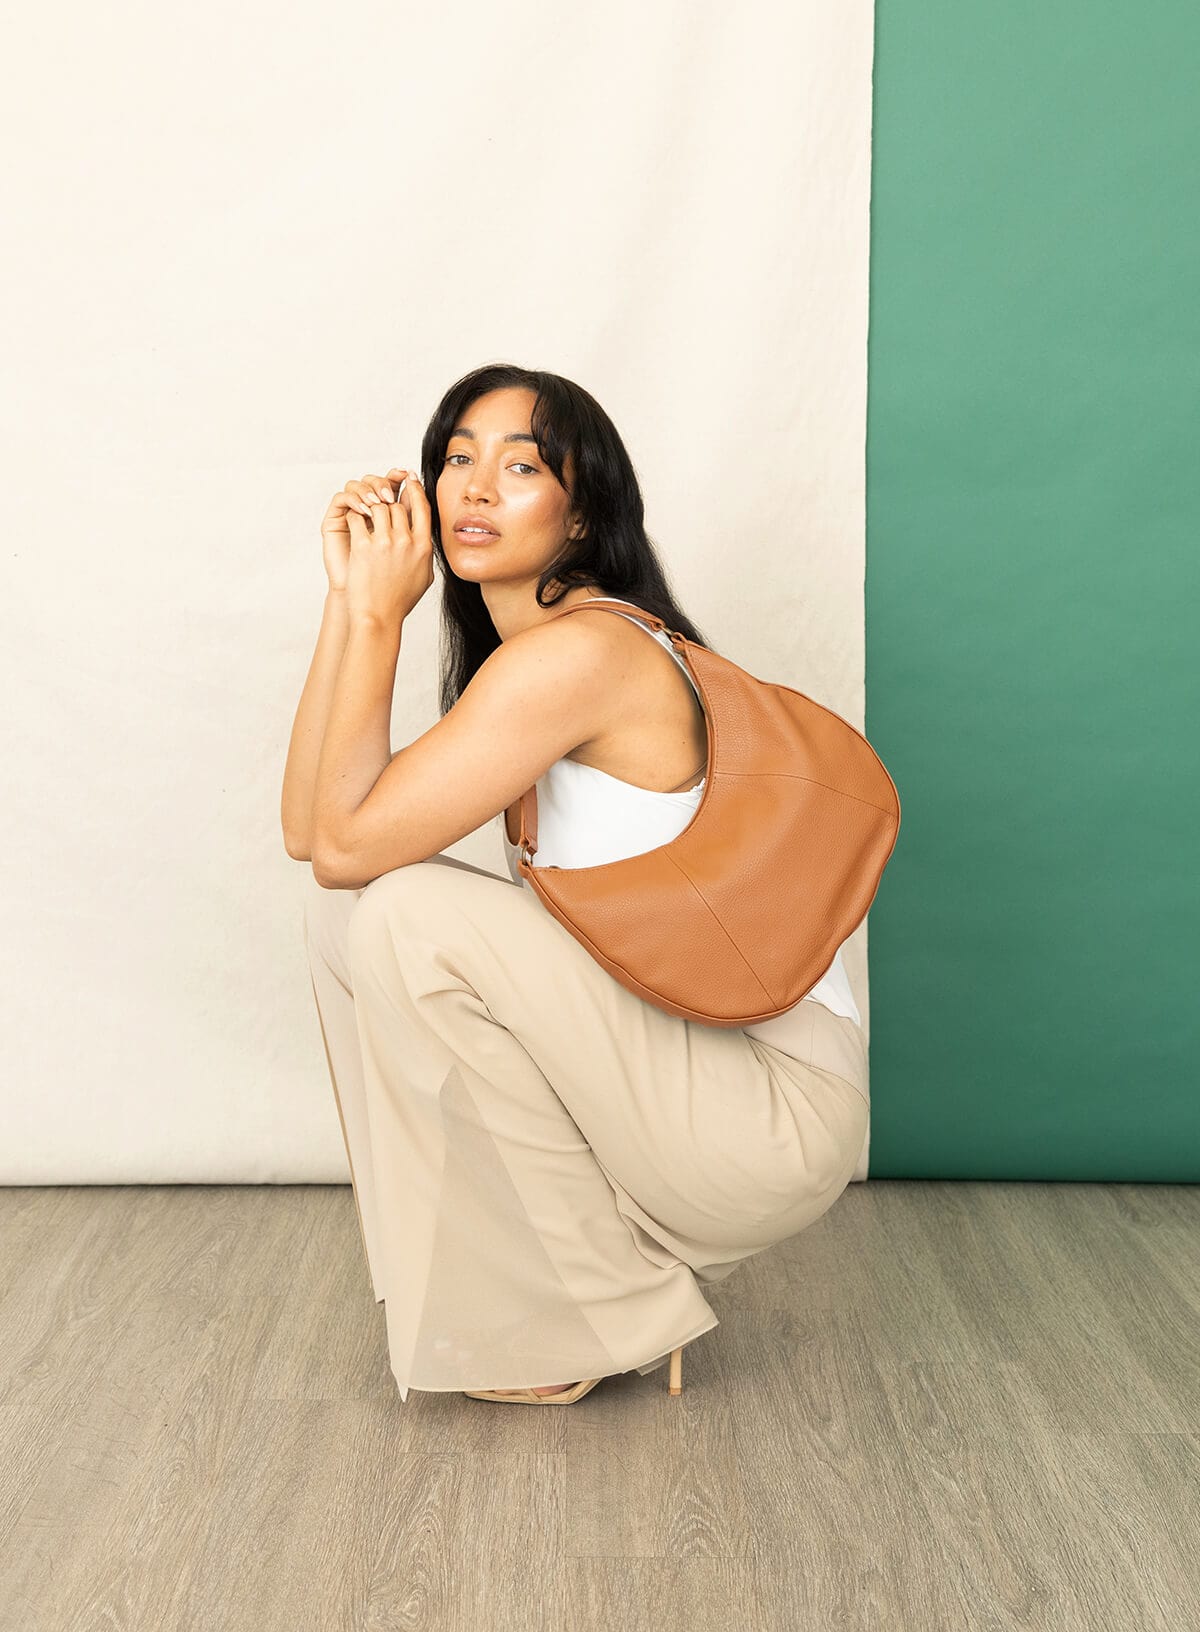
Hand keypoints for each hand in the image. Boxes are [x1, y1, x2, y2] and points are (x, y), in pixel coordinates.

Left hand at [344, 467, 434, 627]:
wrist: (378, 617)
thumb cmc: (399, 601)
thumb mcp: (424, 577)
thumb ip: (426, 554)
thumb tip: (426, 538)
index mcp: (423, 547)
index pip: (422, 507)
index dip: (415, 489)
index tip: (409, 480)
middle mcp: (406, 541)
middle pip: (397, 505)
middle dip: (388, 502)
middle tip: (380, 501)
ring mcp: (384, 543)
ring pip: (377, 507)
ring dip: (370, 507)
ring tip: (365, 512)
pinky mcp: (363, 547)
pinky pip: (357, 518)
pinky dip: (354, 517)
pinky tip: (354, 522)